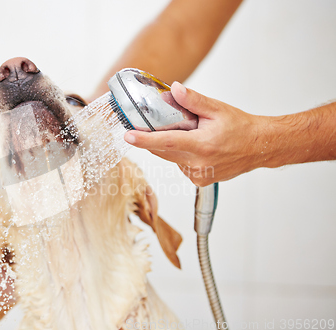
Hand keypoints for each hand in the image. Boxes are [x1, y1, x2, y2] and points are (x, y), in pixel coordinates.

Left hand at [124, 82, 264, 185]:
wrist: (260, 147)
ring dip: (170, 145)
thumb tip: (174, 90)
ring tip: (189, 133)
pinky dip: (180, 154)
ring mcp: (199, 175)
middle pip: (164, 150)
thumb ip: (193, 100)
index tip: (129, 136)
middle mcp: (198, 165)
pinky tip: (194, 145)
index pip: (167, 142)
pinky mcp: (199, 180)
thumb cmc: (241, 128)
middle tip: (148, 124)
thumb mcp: (218, 109)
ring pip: (171, 158)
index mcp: (202, 146)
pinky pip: (180, 164)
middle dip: (153, 138)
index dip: (145, 139)